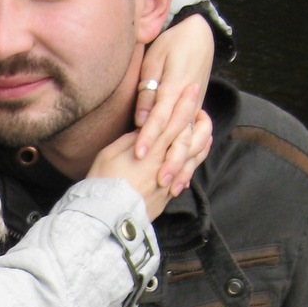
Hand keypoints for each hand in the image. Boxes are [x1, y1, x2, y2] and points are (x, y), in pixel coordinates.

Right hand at [89, 81, 208, 221]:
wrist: (106, 217)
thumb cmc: (103, 183)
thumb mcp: (110, 153)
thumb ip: (131, 139)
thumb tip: (145, 130)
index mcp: (152, 150)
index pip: (174, 121)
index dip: (185, 104)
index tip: (192, 89)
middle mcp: (166, 164)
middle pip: (192, 139)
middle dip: (200, 121)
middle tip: (202, 109)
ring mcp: (169, 182)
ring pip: (195, 158)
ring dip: (202, 141)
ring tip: (204, 130)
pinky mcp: (167, 196)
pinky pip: (187, 175)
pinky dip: (195, 162)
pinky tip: (196, 157)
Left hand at [136, 14, 216, 180]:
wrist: (199, 34)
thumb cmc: (173, 44)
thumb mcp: (156, 61)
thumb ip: (148, 91)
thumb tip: (142, 117)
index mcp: (175, 90)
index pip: (159, 118)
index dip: (149, 137)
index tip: (139, 155)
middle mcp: (188, 104)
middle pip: (178, 138)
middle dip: (169, 162)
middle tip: (158, 184)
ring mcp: (194, 110)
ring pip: (189, 143)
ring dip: (182, 167)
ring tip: (173, 189)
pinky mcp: (196, 114)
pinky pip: (196, 141)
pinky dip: (191, 160)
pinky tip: (182, 180)